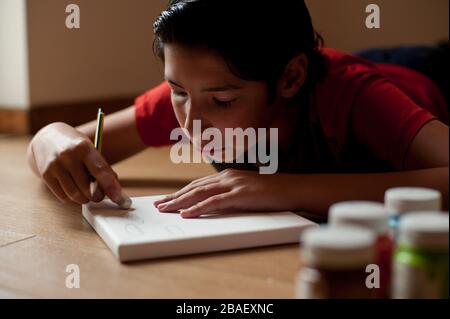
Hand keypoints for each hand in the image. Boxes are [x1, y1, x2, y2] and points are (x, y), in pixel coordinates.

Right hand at [28, 122, 129, 205]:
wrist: (47, 137)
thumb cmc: (75, 145)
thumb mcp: (91, 149)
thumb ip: (102, 168)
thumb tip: (115, 190)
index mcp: (83, 147)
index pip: (101, 172)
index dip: (112, 188)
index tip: (122, 200)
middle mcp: (68, 155)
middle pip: (88, 188)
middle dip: (97, 196)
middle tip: (99, 195)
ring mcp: (55, 165)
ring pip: (75, 195)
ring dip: (85, 199)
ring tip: (87, 192)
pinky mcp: (46, 175)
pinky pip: (63, 197)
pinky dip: (72, 198)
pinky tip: (74, 189)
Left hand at [154, 169, 291, 217]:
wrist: (291, 188)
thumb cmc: (270, 192)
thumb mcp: (245, 191)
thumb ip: (229, 194)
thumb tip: (214, 204)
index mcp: (227, 175)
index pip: (198, 184)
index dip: (180, 192)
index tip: (167, 199)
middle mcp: (226, 177)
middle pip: (194, 187)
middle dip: (174, 197)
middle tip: (158, 205)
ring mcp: (233, 184)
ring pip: (199, 193)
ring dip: (180, 202)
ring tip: (165, 209)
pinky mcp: (240, 194)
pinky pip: (214, 202)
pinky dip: (198, 208)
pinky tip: (187, 213)